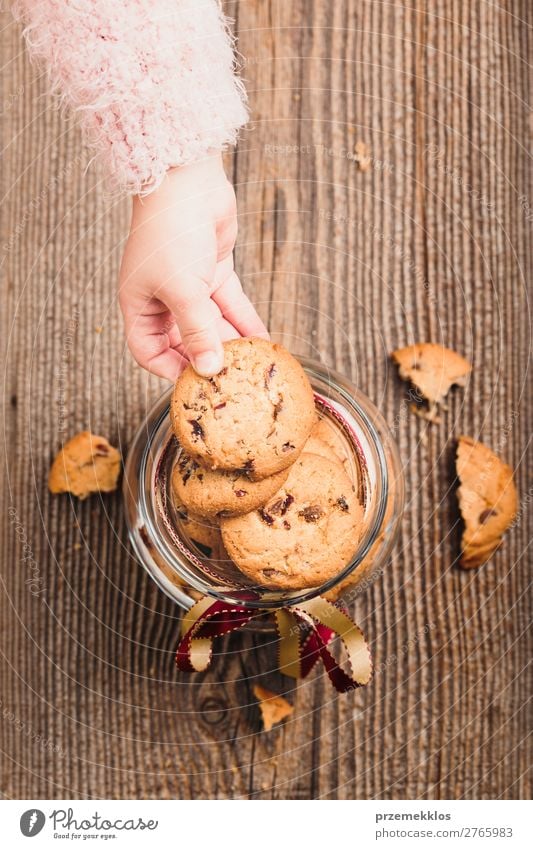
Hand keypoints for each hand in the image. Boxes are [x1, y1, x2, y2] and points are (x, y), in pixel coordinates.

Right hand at [118, 154, 267, 379]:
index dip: (169, 370)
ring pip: (212, 324)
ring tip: (253, 362)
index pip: (148, 351)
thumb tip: (209, 369)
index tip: (196, 385)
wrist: (187, 180)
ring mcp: (190, 284)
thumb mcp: (183, 291)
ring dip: (232, 342)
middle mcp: (162, 297)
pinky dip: (246, 321)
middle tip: (233, 378)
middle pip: (184, 340)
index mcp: (139, 304)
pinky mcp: (214, 271)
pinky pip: (231, 305)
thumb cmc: (171, 233)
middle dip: (208, 358)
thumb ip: (198, 333)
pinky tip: (263, 339)